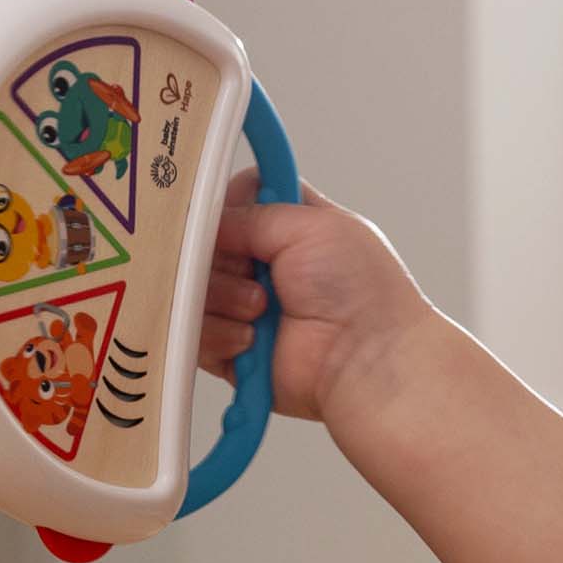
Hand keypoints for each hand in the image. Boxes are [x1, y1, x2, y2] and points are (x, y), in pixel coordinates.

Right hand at [200, 166, 434, 426]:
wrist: (367, 361)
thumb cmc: (362, 293)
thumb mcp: (311, 224)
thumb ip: (254, 212)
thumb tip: (211, 218)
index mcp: (291, 229)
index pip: (237, 200)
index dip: (225, 205)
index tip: (226, 215)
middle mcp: (267, 267)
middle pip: (205, 244)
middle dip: (223, 256)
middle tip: (253, 270)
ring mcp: (247, 308)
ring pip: (195, 287)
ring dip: (224, 296)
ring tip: (263, 308)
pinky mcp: (233, 350)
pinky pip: (195, 332)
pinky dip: (220, 333)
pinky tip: (252, 340)